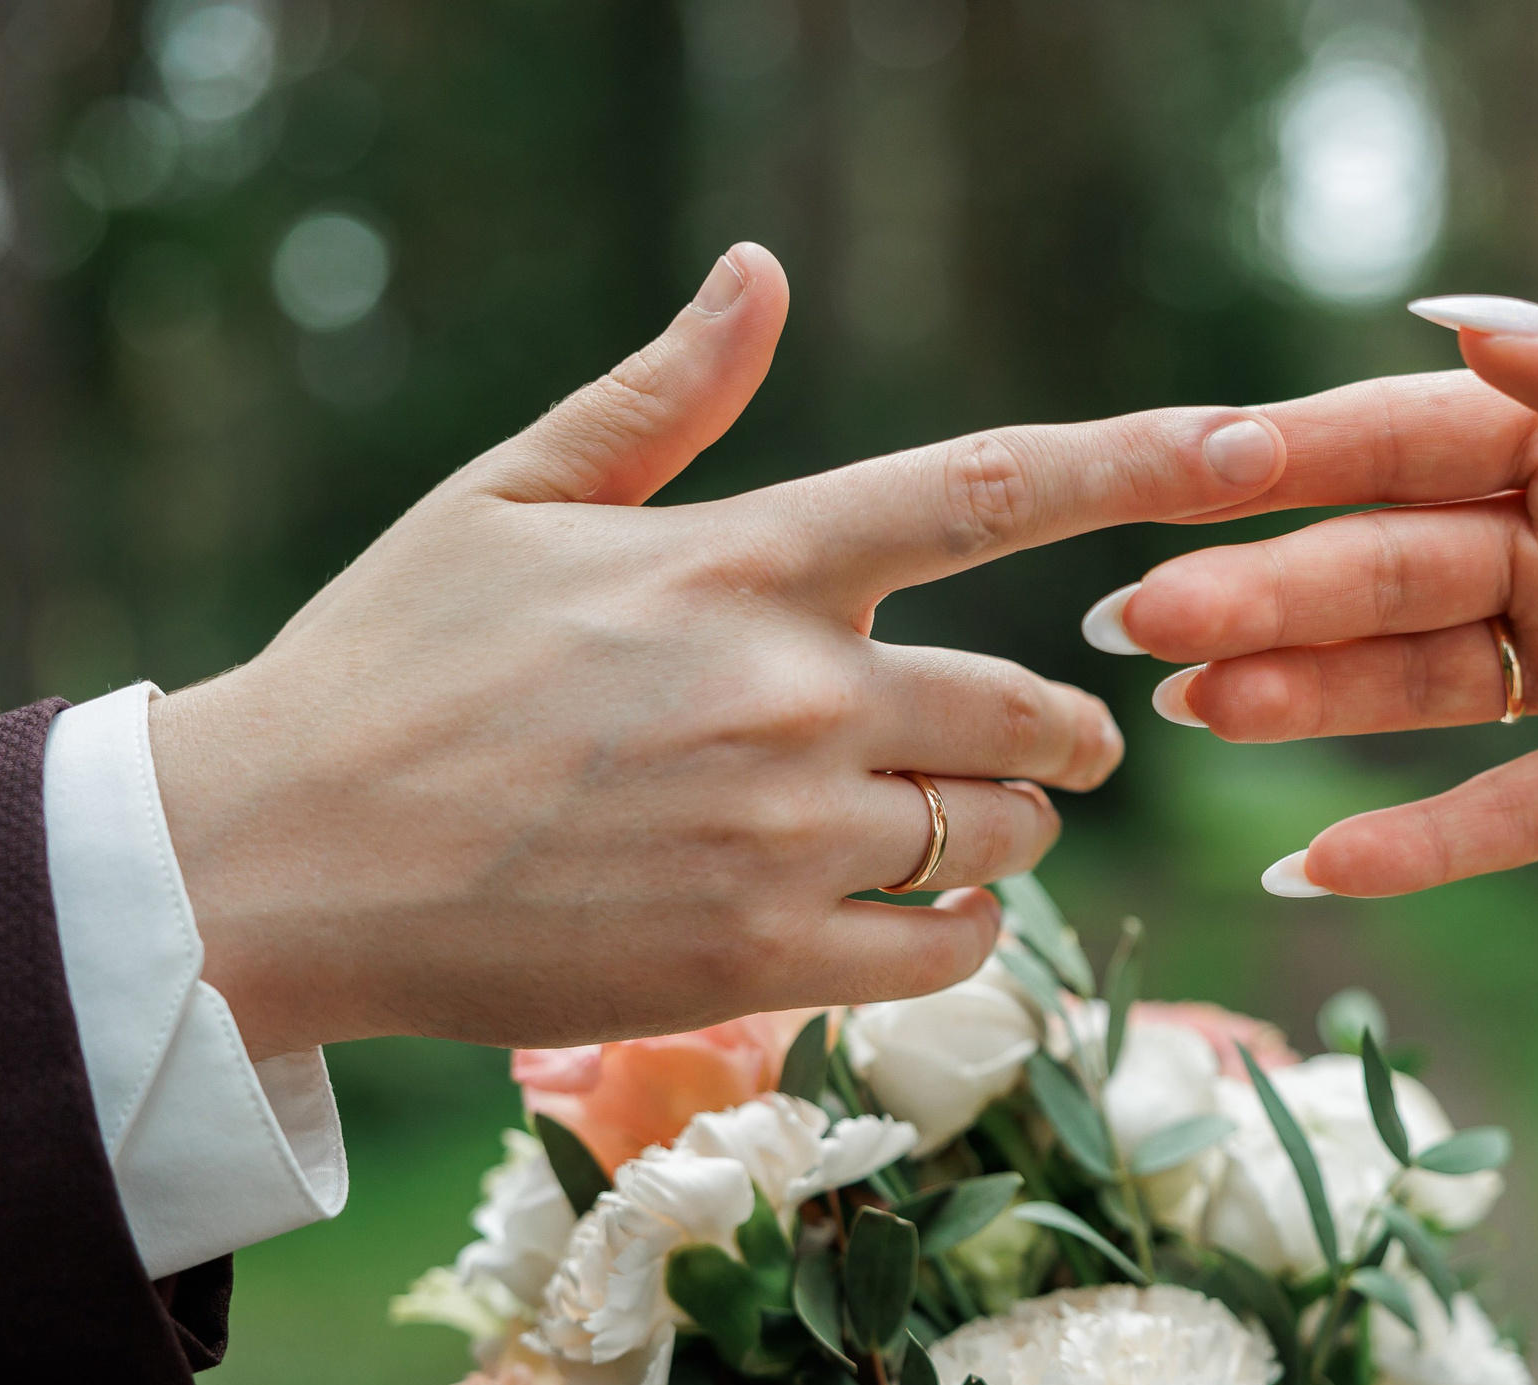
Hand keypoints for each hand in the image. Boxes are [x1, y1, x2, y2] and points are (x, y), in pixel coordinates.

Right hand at [150, 242, 1288, 1057]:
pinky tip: (912, 914)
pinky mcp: (759, 960)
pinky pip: (950, 950)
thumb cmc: (388, 665)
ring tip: (945, 825)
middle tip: (1048, 739)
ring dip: (1007, 828)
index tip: (1259, 444)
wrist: (278, 861)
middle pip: (1034, 708)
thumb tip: (759, 272)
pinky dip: (962, 932)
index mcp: (741, 559)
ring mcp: (782, 836)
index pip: (988, 487)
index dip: (1144, 458)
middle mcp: (788, 691)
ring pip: (1003, 834)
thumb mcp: (510, 499)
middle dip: (1066, 727)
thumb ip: (662, 397)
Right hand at [1091, 302, 1537, 894]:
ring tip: (1195, 718)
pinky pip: (1509, 814)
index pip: (1411, 439)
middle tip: (1146, 625)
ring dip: (1306, 700)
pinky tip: (1312, 870)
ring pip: (1419, 684)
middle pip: (1385, 567)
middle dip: (1264, 592)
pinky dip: (1418, 845)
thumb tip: (1464, 324)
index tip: (1190, 473)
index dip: (1299, 456)